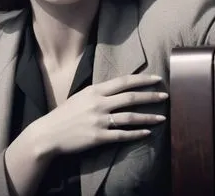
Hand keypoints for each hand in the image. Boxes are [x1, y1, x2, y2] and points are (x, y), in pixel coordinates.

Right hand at [31, 74, 166, 155]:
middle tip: (165, 95)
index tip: (157, 78)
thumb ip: (98, 93)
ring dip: (148, 117)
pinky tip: (147, 133)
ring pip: (130, 117)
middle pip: (131, 97)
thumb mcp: (80, 96)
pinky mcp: (99, 137)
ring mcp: (99, 120)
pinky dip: (137, 133)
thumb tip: (115, 90)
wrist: (49, 133)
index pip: (123, 81)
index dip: (142, 79)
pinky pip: (122, 135)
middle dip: (150, 96)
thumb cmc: (65, 114)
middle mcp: (99, 103)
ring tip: (162, 118)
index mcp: (95, 90)